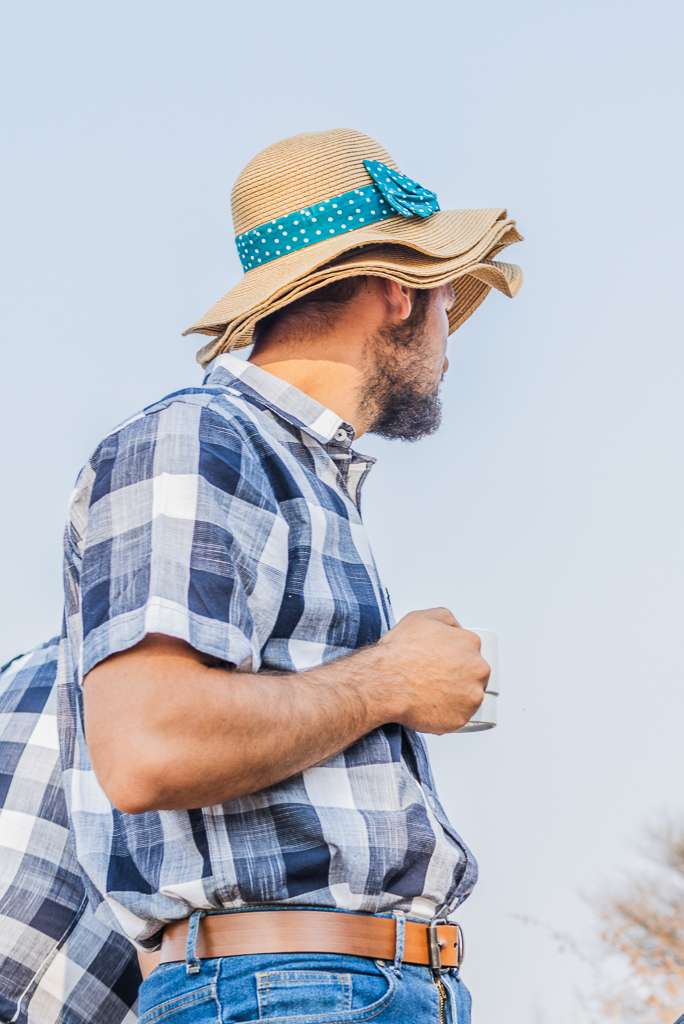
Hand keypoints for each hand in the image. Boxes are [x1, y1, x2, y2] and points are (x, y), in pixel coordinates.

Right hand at [377, 608, 489, 733]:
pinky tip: (430, 707)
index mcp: (471, 643)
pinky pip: (457, 718)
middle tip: (435, 679)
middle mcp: (478, 669)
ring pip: (468, 698)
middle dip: (459, 677)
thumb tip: (456, 627)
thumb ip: (446, 619)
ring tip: (431, 694)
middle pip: (474, 675)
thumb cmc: (400, 651)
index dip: (455, 658)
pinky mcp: (461, 719)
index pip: (470, 652)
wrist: (386, 681)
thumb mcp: (422, 617)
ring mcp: (472, 696)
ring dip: (455, 697)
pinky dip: (446, 715)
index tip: (442, 664)